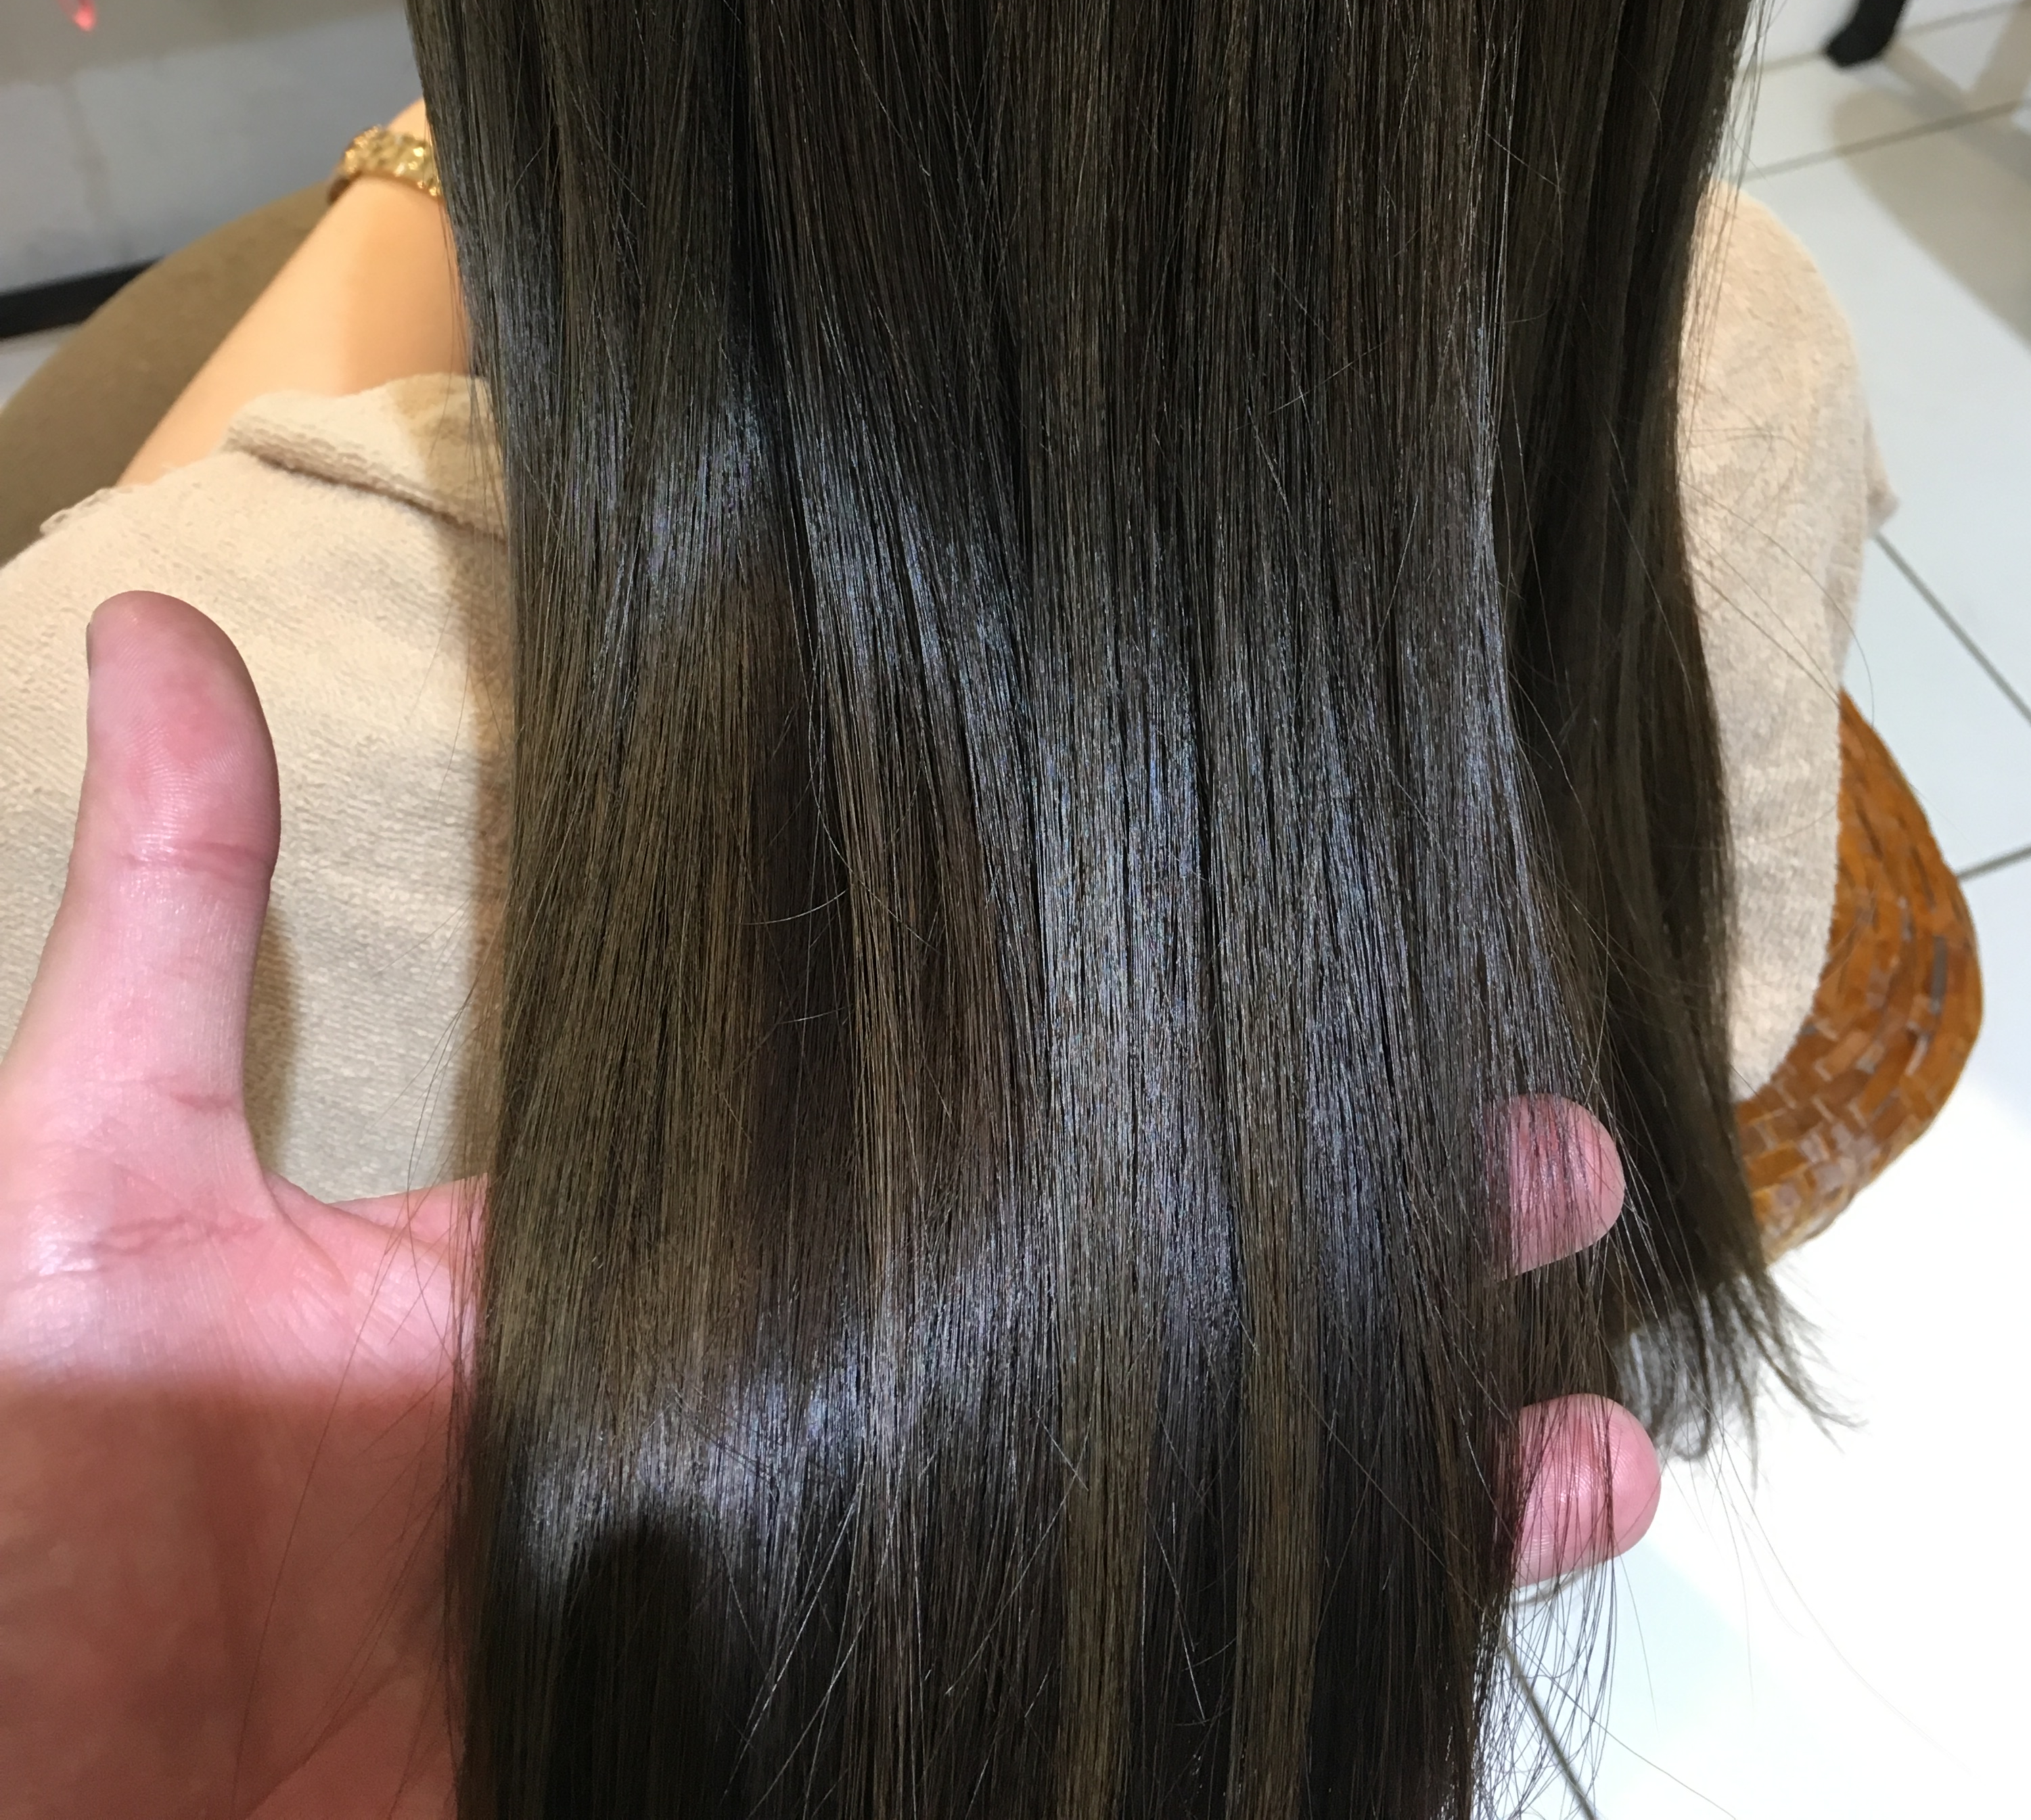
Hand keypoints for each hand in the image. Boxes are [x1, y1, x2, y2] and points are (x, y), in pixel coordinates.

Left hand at [0, 597, 1652, 1817]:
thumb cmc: (36, 1535)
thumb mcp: (95, 1193)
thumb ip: (182, 927)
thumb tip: (158, 616)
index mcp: (658, 1287)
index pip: (958, 1145)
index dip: (1137, 1074)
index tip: (1320, 987)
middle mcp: (788, 1438)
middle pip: (1113, 1331)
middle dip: (1338, 1261)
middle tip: (1548, 1169)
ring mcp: (831, 1619)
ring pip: (1159, 1535)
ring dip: (1381, 1478)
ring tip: (1587, 1422)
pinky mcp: (852, 1769)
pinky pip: (1103, 1737)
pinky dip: (1297, 1699)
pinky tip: (1472, 1607)